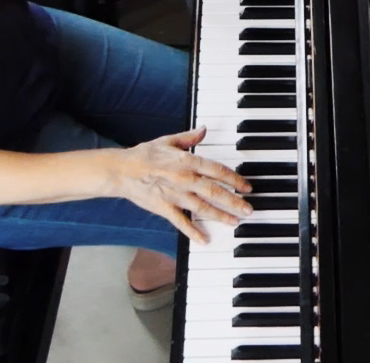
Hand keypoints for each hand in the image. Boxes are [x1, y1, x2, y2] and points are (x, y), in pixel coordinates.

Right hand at [108, 127, 252, 242]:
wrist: (121, 170)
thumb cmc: (143, 155)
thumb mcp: (167, 140)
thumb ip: (188, 137)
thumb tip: (203, 129)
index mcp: (187, 161)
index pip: (217, 170)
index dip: (234, 179)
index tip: (246, 186)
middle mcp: (184, 178)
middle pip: (215, 191)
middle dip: (234, 201)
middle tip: (249, 209)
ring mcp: (175, 195)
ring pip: (202, 207)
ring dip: (220, 216)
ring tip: (235, 222)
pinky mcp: (164, 208)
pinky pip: (181, 222)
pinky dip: (193, 232)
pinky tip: (204, 240)